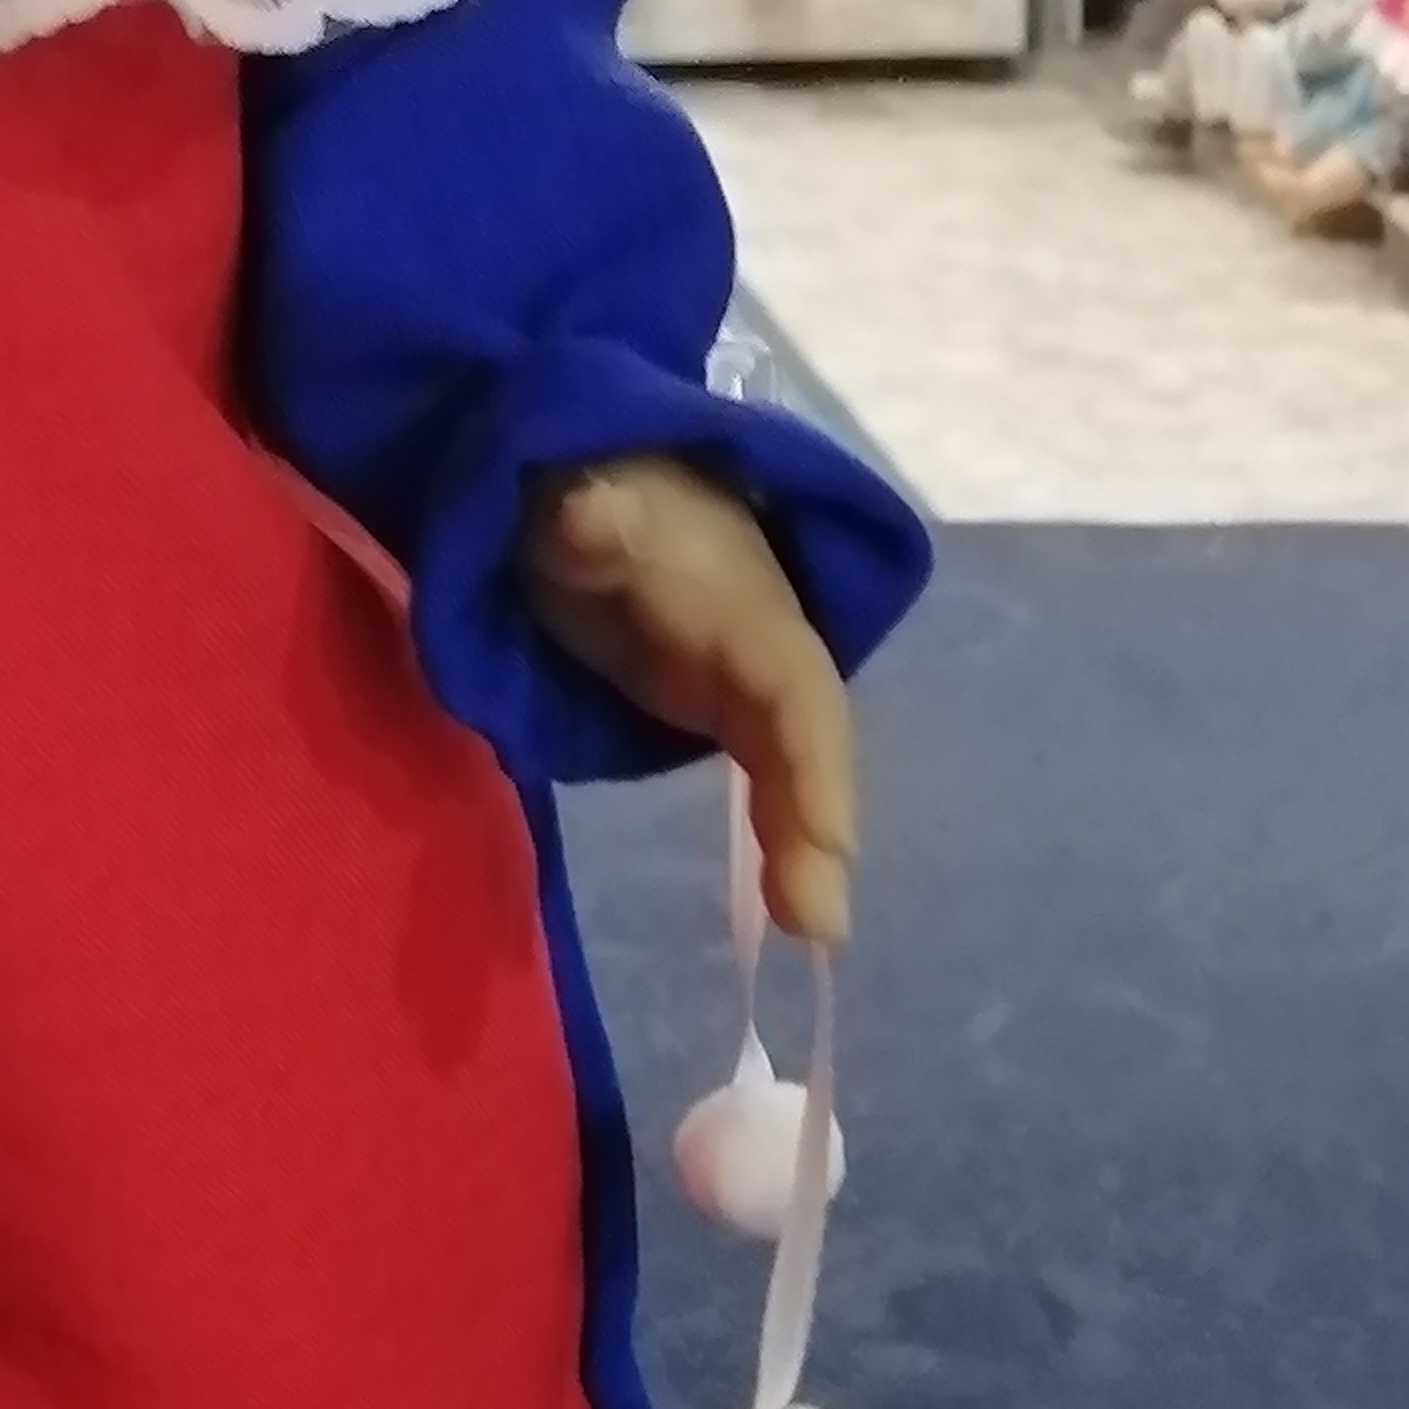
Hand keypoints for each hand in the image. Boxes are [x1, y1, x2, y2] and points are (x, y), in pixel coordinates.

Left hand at [526, 455, 858, 947]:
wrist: (596, 479)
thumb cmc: (588, 502)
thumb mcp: (580, 503)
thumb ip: (586, 519)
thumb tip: (584, 515)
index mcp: (744, 602)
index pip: (794, 686)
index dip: (813, 763)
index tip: (828, 840)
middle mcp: (769, 647)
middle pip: (809, 739)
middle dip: (821, 823)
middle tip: (820, 923)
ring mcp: (754, 685)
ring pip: (798, 767)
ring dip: (810, 845)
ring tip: (813, 929)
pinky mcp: (728, 711)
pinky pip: (772, 780)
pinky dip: (786, 838)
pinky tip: (788, 908)